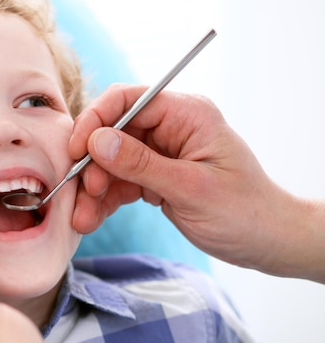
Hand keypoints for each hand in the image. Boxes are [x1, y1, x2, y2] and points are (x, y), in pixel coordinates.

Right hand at [69, 84, 322, 278]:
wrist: (266, 242)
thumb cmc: (244, 211)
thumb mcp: (191, 188)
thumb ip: (141, 164)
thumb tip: (96, 141)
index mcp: (187, 115)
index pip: (128, 100)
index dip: (96, 120)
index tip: (76, 150)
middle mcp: (170, 128)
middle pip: (113, 133)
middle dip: (92, 164)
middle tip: (82, 193)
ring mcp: (160, 153)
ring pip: (111, 161)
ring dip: (93, 189)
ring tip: (82, 217)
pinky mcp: (154, 177)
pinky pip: (119, 182)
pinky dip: (104, 200)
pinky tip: (91, 218)